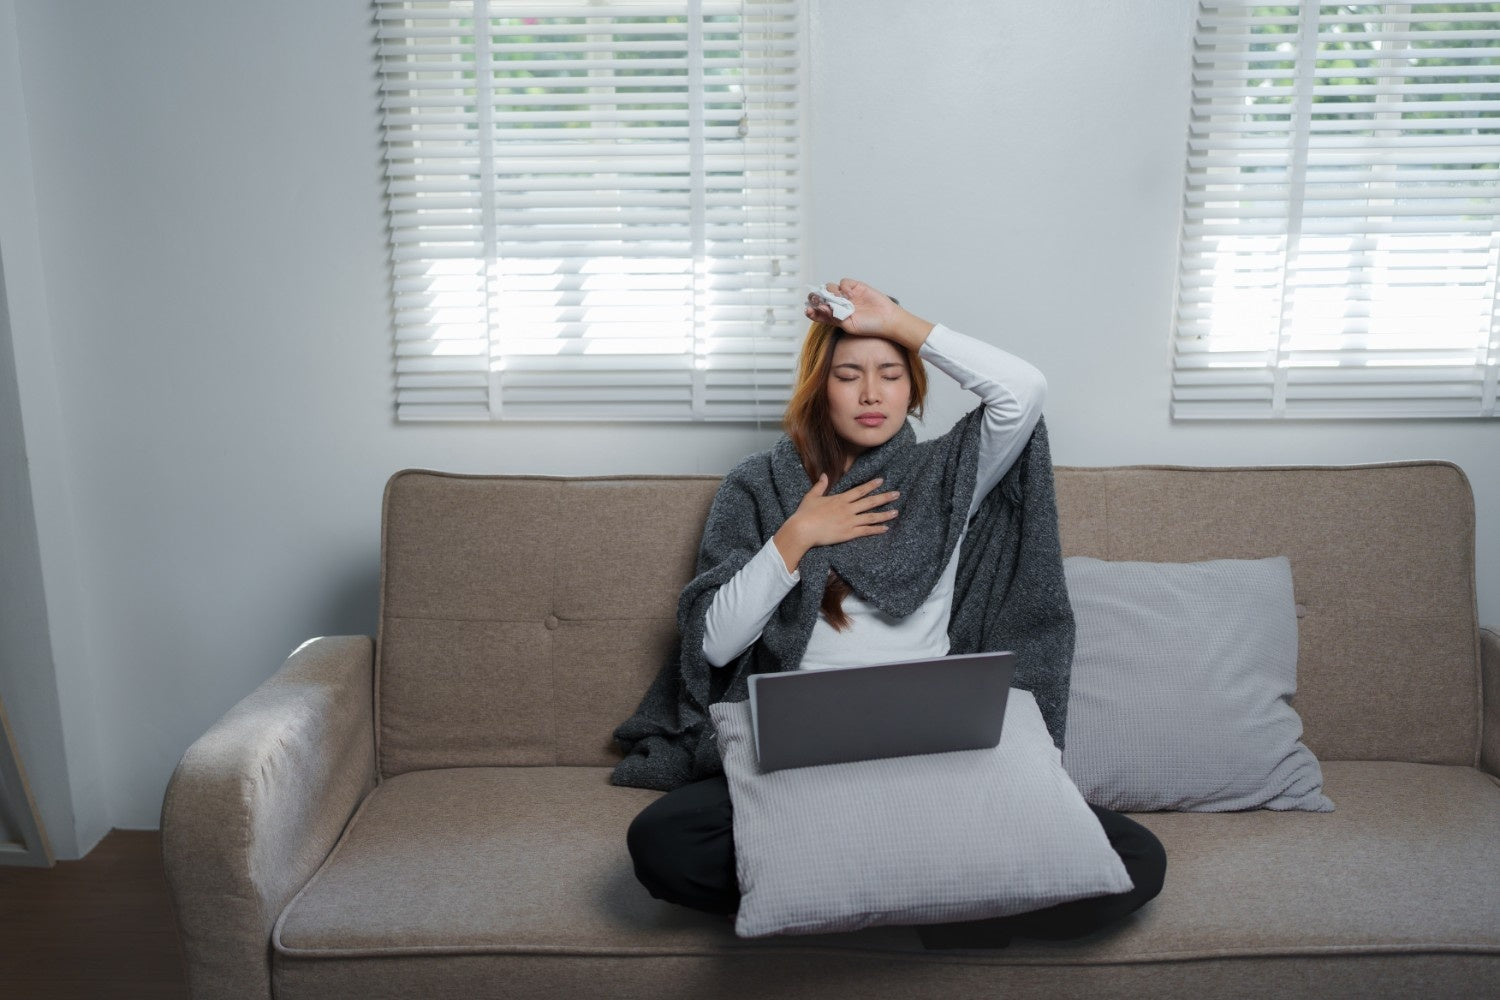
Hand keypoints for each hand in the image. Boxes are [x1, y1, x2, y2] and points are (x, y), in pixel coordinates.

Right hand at [772, 475, 899, 572]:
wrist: (803, 530)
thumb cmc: (805, 513)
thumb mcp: (811, 496)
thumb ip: (820, 486)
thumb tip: (825, 475)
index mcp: (840, 499)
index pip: (860, 490)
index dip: (871, 485)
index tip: (882, 481)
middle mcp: (848, 509)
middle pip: (870, 501)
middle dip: (885, 497)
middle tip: (897, 494)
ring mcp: (849, 521)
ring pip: (871, 517)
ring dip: (885, 514)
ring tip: (896, 512)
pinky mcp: (849, 533)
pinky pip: (866, 531)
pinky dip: (876, 529)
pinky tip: (886, 528)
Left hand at [804, 278, 933, 349]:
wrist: (886, 319)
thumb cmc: (868, 327)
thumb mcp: (847, 325)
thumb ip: (833, 317)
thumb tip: (820, 307)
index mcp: (834, 317)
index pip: (818, 312)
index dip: (811, 310)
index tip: (808, 310)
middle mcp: (838, 305)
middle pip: (821, 297)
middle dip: (817, 297)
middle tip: (817, 300)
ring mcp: (846, 295)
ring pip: (830, 288)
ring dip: (831, 292)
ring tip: (838, 299)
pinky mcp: (855, 287)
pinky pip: (843, 282)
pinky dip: (843, 287)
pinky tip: (849, 294)